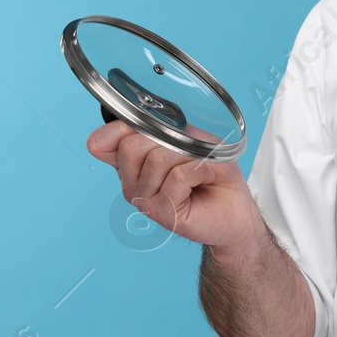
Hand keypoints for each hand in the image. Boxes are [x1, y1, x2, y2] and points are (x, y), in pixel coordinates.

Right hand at [87, 121, 259, 248]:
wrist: (235, 205)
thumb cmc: (213, 170)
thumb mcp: (188, 137)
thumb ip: (160, 129)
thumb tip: (138, 124)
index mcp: (131, 162)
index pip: (101, 143)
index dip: (116, 129)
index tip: (144, 125)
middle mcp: (130, 182)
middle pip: (130, 146)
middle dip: (167, 141)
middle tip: (188, 152)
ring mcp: (143, 199)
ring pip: (157, 160)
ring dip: (189, 157)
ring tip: (199, 169)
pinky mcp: (161, 212)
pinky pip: (177, 176)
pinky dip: (199, 170)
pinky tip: (205, 178)